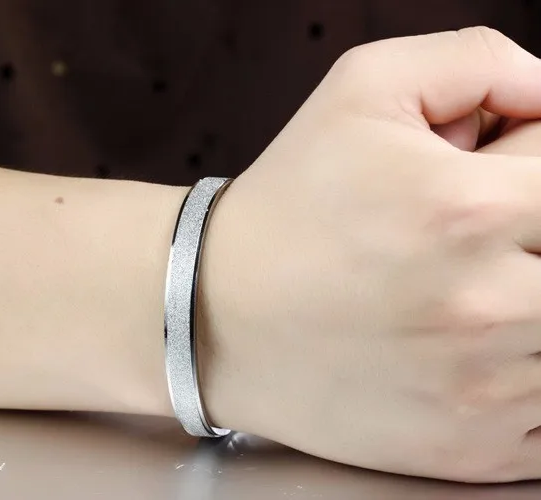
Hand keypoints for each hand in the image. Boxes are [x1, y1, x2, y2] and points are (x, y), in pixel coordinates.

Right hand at [198, 27, 540, 481]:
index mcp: (468, 210)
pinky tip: (460, 352)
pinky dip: (523, 376)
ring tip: (448, 293)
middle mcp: (486, 308)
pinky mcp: (473, 448)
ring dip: (527, 304)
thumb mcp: (361, 89)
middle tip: (465, 237)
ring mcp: (484, 390)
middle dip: (530, 237)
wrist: (215, 315)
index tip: (491, 178)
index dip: (532, 166)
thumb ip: (477, 59)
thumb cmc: (285, 206)